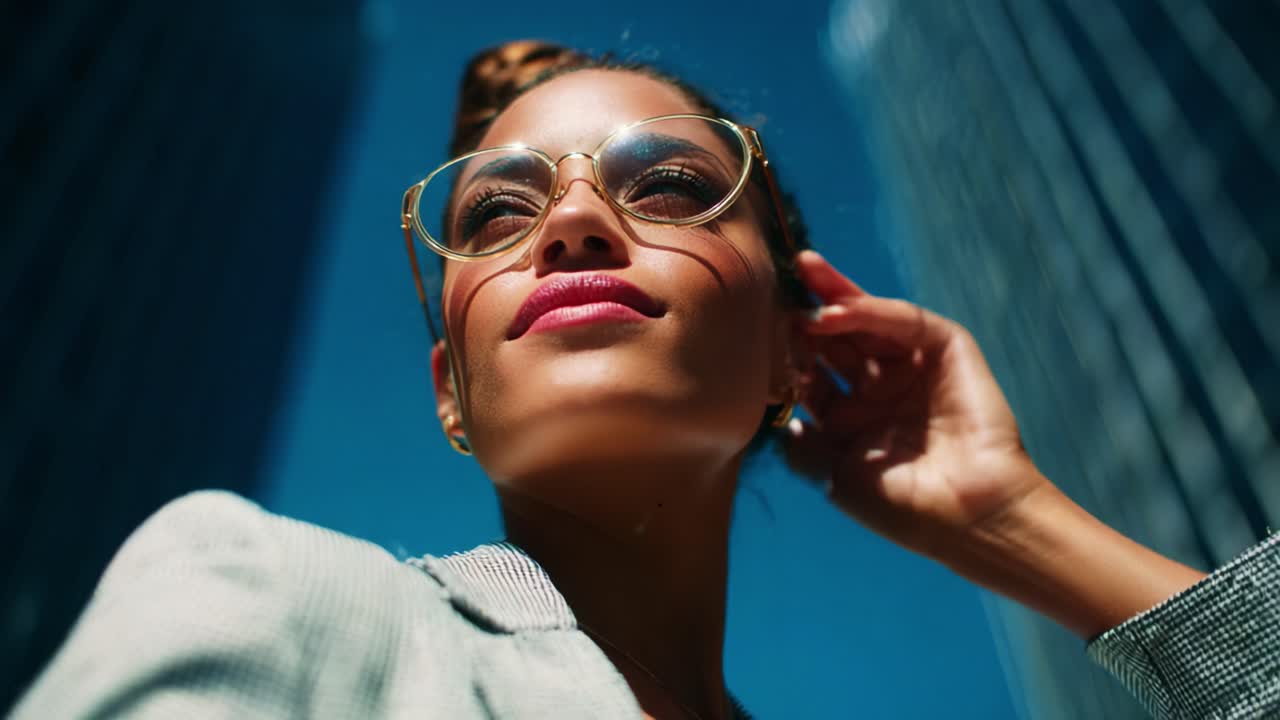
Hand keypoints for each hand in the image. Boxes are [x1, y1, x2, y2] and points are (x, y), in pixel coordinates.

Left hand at [785, 250, 1049, 562]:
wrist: (964, 515)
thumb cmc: (901, 505)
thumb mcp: (836, 476)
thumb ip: (804, 447)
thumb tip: (784, 422)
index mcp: (852, 417)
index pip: (815, 371)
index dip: (790, 352)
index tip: (757, 333)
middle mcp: (880, 386)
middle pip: (839, 336)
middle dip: (811, 306)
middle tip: (783, 275)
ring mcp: (913, 365)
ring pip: (869, 320)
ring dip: (836, 299)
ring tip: (804, 279)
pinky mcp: (946, 349)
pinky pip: (904, 321)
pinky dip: (870, 312)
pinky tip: (837, 313)